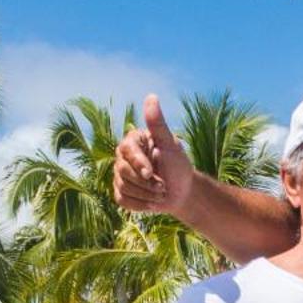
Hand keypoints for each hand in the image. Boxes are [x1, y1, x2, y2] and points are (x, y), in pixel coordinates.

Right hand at [114, 94, 195, 215]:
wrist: (182, 192)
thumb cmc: (177, 166)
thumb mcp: (170, 144)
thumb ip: (158, 123)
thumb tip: (151, 96)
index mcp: (132, 142)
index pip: (127, 152)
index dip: (138, 164)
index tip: (151, 173)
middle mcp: (123, 157)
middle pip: (123, 172)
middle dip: (146, 183)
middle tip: (163, 186)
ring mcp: (120, 176)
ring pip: (124, 188)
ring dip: (146, 195)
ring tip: (161, 193)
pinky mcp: (122, 193)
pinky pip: (123, 201)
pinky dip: (140, 205)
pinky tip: (152, 202)